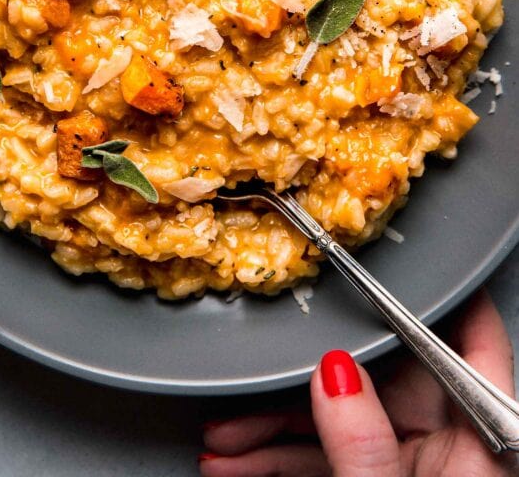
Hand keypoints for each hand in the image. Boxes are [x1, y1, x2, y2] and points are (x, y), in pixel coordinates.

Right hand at [200, 289, 516, 475]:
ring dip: (277, 432)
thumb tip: (333, 377)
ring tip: (223, 441)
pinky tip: (240, 469)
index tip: (370, 255)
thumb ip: (364, 447)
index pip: (465, 330)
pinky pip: (335, 461)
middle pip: (378, 375)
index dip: (422, 285)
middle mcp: (460, 441)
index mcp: (487, 432)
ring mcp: (424, 467)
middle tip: (250, 380)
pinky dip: (286, 465)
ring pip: (343, 420)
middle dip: (301, 378)